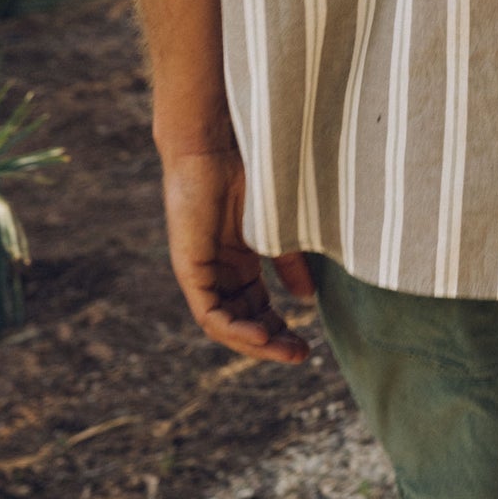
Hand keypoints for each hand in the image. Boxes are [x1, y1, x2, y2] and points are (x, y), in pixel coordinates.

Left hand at [161, 140, 313, 363]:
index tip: (308, 343)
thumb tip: (306, 297)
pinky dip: (233, 329)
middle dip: (271, 341)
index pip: (256, 306)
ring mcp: (202, 270)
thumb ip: (290, 261)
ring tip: (285, 351)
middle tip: (301, 355)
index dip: (280, 327)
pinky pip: (208, 312)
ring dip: (254, 342)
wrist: (218, 143)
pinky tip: (260, 336)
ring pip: (225, 323)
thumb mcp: (279, 226)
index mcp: (237, 259)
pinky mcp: (190, 267)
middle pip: (242, 319)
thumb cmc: (250, 171)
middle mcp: (218, 270)